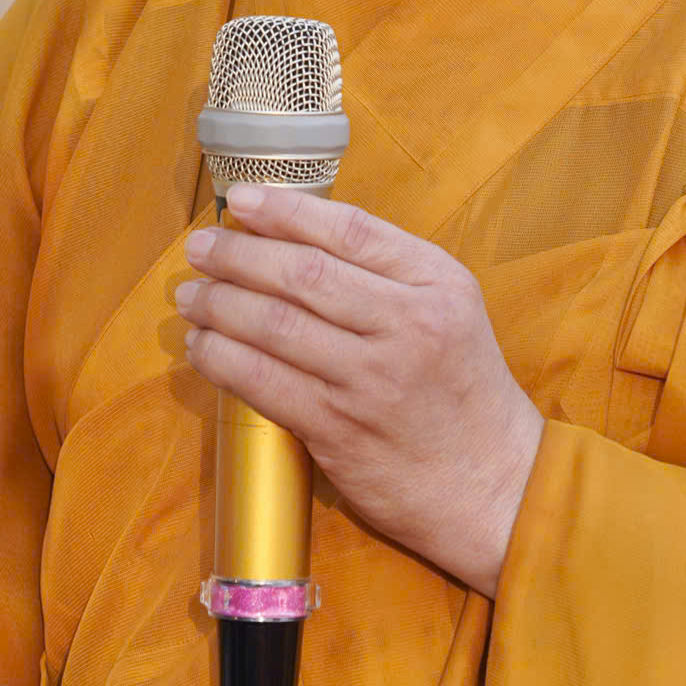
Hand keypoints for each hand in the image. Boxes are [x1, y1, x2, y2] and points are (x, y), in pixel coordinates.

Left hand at [175, 184, 544, 596]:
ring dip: (219, 305)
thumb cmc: (462, 391)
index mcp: (436, 283)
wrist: (494, 486)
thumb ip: (389, 273)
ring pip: (274, 325)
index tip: (240, 200)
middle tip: (199, 248)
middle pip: (303, 273)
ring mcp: (371, 380)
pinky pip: (263, 382)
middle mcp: (407, 325)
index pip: (349, 230)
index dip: (285, 210)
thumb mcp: (451, 309)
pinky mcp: (339, 430)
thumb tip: (295, 237)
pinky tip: (202, 347)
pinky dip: (222, 359)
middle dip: (238, 255)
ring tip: (191, 297)